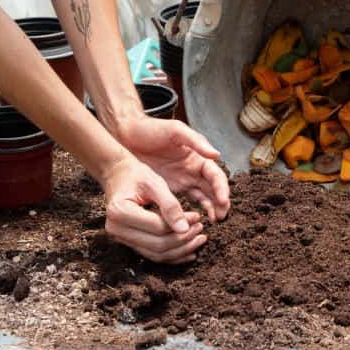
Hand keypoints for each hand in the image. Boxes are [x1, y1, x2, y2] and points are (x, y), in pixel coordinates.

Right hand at [103, 154, 207, 263]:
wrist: (117, 176)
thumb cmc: (136, 175)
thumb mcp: (154, 183)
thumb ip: (170, 205)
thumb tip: (185, 229)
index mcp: (120, 212)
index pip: (158, 227)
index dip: (182, 225)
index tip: (198, 217)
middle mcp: (116, 229)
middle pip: (158, 245)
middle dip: (183, 240)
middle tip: (200, 228)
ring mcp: (121, 238)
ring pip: (156, 254)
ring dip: (181, 250)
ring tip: (199, 239)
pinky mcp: (129, 242)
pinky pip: (153, 255)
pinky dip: (172, 256)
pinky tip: (189, 252)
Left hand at [114, 117, 230, 221]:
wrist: (126, 134)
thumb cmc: (151, 129)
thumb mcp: (175, 130)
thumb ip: (196, 141)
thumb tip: (217, 154)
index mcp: (198, 157)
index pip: (216, 175)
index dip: (222, 188)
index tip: (223, 201)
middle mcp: (194, 170)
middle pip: (213, 189)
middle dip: (220, 202)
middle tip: (221, 216)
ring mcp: (183, 180)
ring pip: (204, 197)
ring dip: (211, 208)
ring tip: (214, 221)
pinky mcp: (171, 188)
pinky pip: (186, 202)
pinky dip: (194, 211)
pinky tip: (196, 220)